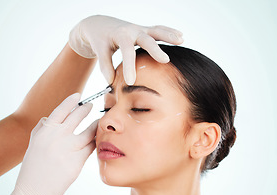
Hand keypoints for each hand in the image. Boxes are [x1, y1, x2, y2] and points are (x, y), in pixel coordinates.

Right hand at [0, 93, 96, 194]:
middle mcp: (57, 137)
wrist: (34, 192)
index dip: (71, 101)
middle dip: (86, 109)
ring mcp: (68, 149)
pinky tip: (97, 139)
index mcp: (45, 131)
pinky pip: (91, 147)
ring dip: (95, 125)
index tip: (78, 96)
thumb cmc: (33, 167)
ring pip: (89, 132)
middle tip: (90, 106)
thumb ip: (42, 128)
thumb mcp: (33, 144)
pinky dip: (95, 142)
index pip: (61, 110)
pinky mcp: (77, 161)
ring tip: (98, 122)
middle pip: (77, 116)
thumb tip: (50, 117)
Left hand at [68, 15, 182, 84]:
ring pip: (156, 31)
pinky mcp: (144, 30)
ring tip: (181, 40)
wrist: (99, 24)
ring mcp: (139, 29)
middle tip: (165, 60)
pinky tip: (181, 37)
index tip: (130, 82)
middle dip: (155, 49)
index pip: (126, 51)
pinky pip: (158, 30)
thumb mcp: (99, 51)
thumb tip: (112, 82)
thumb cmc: (99, 39)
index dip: (129, 67)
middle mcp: (132, 30)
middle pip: (146, 39)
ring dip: (169, 35)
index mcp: (120, 35)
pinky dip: (169, 32)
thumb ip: (105, 66)